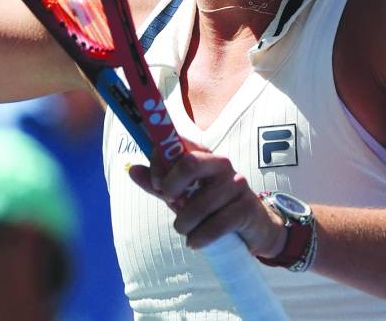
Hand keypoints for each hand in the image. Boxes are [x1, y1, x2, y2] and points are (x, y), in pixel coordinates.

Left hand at [128, 145, 285, 257]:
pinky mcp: (247, 207)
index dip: (160, 162)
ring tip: (185, 230)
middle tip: (170, 203)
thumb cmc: (212, 206)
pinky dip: (199, 238)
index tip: (156, 185)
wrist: (253, 227)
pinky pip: (216, 225)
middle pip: (190, 163)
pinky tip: (196, 242)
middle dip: (172, 187)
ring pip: (199, 204)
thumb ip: (159, 184)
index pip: (178, 144)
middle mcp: (222, 164)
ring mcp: (237, 184)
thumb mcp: (183, 194)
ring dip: (184, 224)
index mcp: (204, 155)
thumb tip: (132, 170)